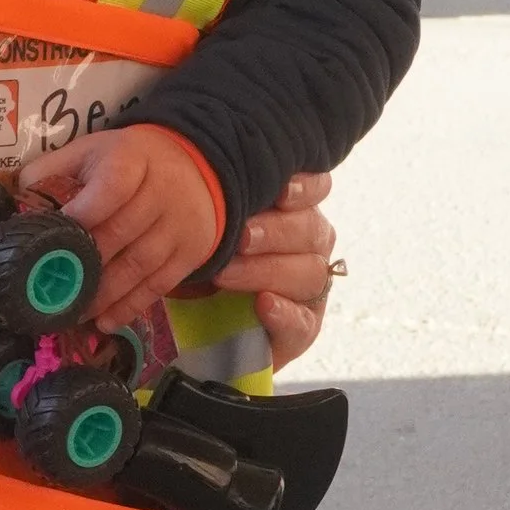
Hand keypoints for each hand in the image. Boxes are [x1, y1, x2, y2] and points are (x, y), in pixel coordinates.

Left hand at [16, 124, 222, 327]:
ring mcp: (178, 226)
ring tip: (73, 312)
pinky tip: (105, 322)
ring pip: (139, 265)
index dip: (85, 212)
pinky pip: (159, 285)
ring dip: (104, 294)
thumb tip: (17, 197)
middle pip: (122, 232)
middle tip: (53, 286)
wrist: (196, 168)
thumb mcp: (94, 151)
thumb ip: (54, 169)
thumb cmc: (130, 163)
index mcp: (132, 159)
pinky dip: (130, 307)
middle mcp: (161, 193)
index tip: (55, 236)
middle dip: (86, 263)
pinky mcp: (190, 253)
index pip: (112, 186)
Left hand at [209, 169, 339, 370]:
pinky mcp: (302, 329)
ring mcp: (310, 290)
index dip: (306, 188)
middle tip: (241, 237)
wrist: (192, 324)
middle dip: (276, 231)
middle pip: (312, 230)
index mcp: (294, 212)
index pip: (317, 189)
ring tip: (226, 275)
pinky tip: (262, 304)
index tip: (281, 192)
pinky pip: (302, 321)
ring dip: (267, 271)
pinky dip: (283, 313)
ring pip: (308, 274)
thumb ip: (216, 206)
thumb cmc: (199, 262)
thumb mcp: (204, 230)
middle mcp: (310, 247)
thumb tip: (204, 180)